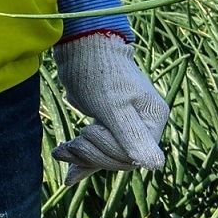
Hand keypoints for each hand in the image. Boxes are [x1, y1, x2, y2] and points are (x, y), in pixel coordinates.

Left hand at [53, 33, 167, 174]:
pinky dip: (82, 158)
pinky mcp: (109, 125)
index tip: (88, 131)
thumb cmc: (99, 73)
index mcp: (153, 120)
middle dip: (91, 154)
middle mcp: (145, 125)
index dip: (108, 152)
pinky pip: (99, 151)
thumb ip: (133, 137)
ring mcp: (128, 126)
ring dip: (82, 155)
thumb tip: (155, 166)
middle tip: (71, 141)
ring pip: (107, 157)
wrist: (83, 49)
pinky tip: (68, 168)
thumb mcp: (114, 106)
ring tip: (62, 148)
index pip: (134, 156)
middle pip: (120, 159)